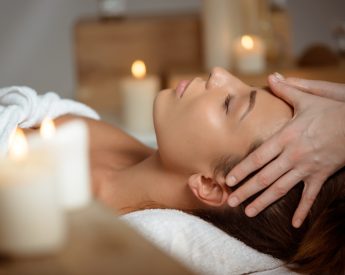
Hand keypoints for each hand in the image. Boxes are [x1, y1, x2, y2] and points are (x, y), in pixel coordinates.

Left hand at [225, 73, 344, 227]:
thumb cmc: (333, 110)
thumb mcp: (309, 98)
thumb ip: (288, 89)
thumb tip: (271, 77)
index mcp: (286, 137)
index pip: (258, 157)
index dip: (242, 170)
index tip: (228, 180)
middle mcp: (293, 156)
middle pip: (264, 177)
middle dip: (246, 190)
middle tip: (230, 202)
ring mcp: (307, 168)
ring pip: (281, 188)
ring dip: (264, 201)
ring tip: (249, 212)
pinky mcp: (321, 175)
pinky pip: (310, 196)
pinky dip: (303, 210)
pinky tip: (294, 224)